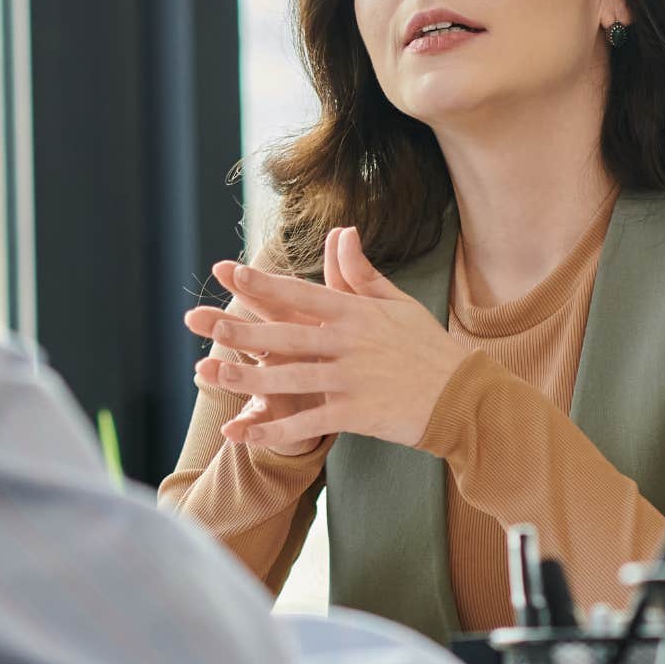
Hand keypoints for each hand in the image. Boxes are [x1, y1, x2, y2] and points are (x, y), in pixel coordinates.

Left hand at [185, 226, 471, 451]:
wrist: (461, 395)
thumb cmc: (427, 347)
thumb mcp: (396, 303)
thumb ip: (361, 273)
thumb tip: (341, 232)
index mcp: (355, 313)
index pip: (301, 294)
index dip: (264, 284)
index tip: (231, 272)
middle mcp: (348, 343)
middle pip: (286, 334)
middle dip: (242, 328)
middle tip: (202, 322)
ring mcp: (350, 379)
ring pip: (288, 377)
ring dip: (246, 376)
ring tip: (208, 373)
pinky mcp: (355, 413)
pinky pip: (306, 422)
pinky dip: (273, 429)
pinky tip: (243, 432)